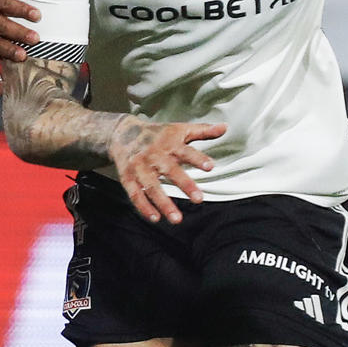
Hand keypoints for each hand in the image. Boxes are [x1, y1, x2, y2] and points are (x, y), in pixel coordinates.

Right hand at [109, 118, 225, 223]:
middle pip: (170, 171)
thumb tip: (225, 128)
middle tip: (199, 199)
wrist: (122, 132)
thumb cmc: (157, 134)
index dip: (198, 159)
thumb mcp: (179, 130)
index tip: (210, 167)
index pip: (186, 151)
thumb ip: (203, 131)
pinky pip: (135, 194)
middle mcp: (155, 156)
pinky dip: (144, 207)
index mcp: (169, 144)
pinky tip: (155, 218)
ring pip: (152, 187)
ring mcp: (140, 168)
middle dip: (185, 185)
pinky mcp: (128, 177)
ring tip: (177, 219)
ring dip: (164, 203)